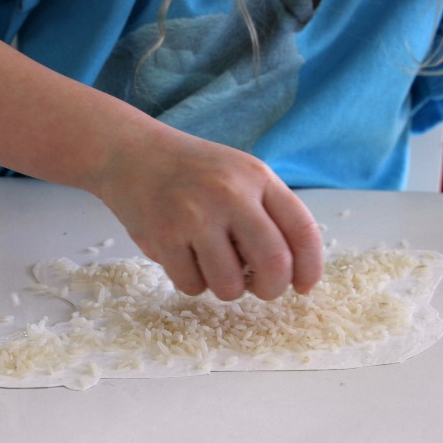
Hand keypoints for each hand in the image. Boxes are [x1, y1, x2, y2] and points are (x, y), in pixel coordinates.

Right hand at [97, 125, 322, 300]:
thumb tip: (292, 270)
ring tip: (214, 266)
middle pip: (274, 264)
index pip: (302, 230)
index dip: (310, 267)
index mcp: (257, 178)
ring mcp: (195, 217)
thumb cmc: (193, 172)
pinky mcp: (164, 237)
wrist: (132, 154)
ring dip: (226, 288)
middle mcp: (230, 195)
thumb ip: (268, 214)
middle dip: (272, 289)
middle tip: (261, 289)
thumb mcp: (240, 175)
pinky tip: (185, 258)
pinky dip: (192, 283)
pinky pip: (192, 286)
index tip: (303, 286)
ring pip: (230, 286)